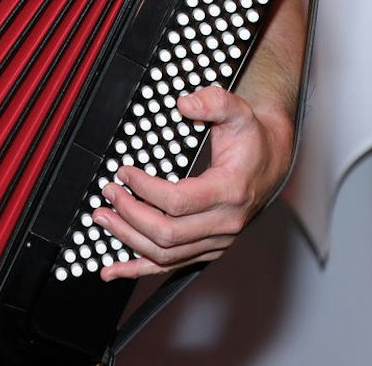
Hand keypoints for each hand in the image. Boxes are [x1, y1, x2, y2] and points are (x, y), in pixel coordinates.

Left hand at [92, 83, 292, 277]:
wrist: (270, 162)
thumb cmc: (251, 140)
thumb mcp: (239, 111)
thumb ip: (215, 101)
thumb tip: (186, 103)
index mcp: (230, 191)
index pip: (178, 202)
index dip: (144, 188)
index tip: (124, 171)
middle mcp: (225, 223)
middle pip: (167, 233)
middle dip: (129, 214)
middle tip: (108, 193)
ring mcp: (217, 240)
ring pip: (166, 255)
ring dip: (127, 239)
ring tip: (101, 219)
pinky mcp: (207, 248)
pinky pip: (171, 266)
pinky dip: (138, 269)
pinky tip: (114, 269)